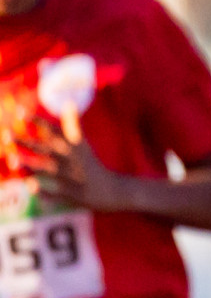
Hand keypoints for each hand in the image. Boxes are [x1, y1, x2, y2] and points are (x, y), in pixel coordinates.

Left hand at [13, 113, 127, 212]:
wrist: (113, 190)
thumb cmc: (91, 166)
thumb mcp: (84, 145)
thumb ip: (73, 125)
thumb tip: (70, 103)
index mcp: (73, 147)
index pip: (53, 131)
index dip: (37, 121)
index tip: (20, 112)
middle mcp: (72, 160)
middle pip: (46, 149)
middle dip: (27, 143)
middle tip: (6, 135)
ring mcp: (73, 178)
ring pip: (49, 171)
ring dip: (31, 166)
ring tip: (13, 161)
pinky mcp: (74, 195)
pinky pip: (57, 193)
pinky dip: (45, 191)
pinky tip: (31, 186)